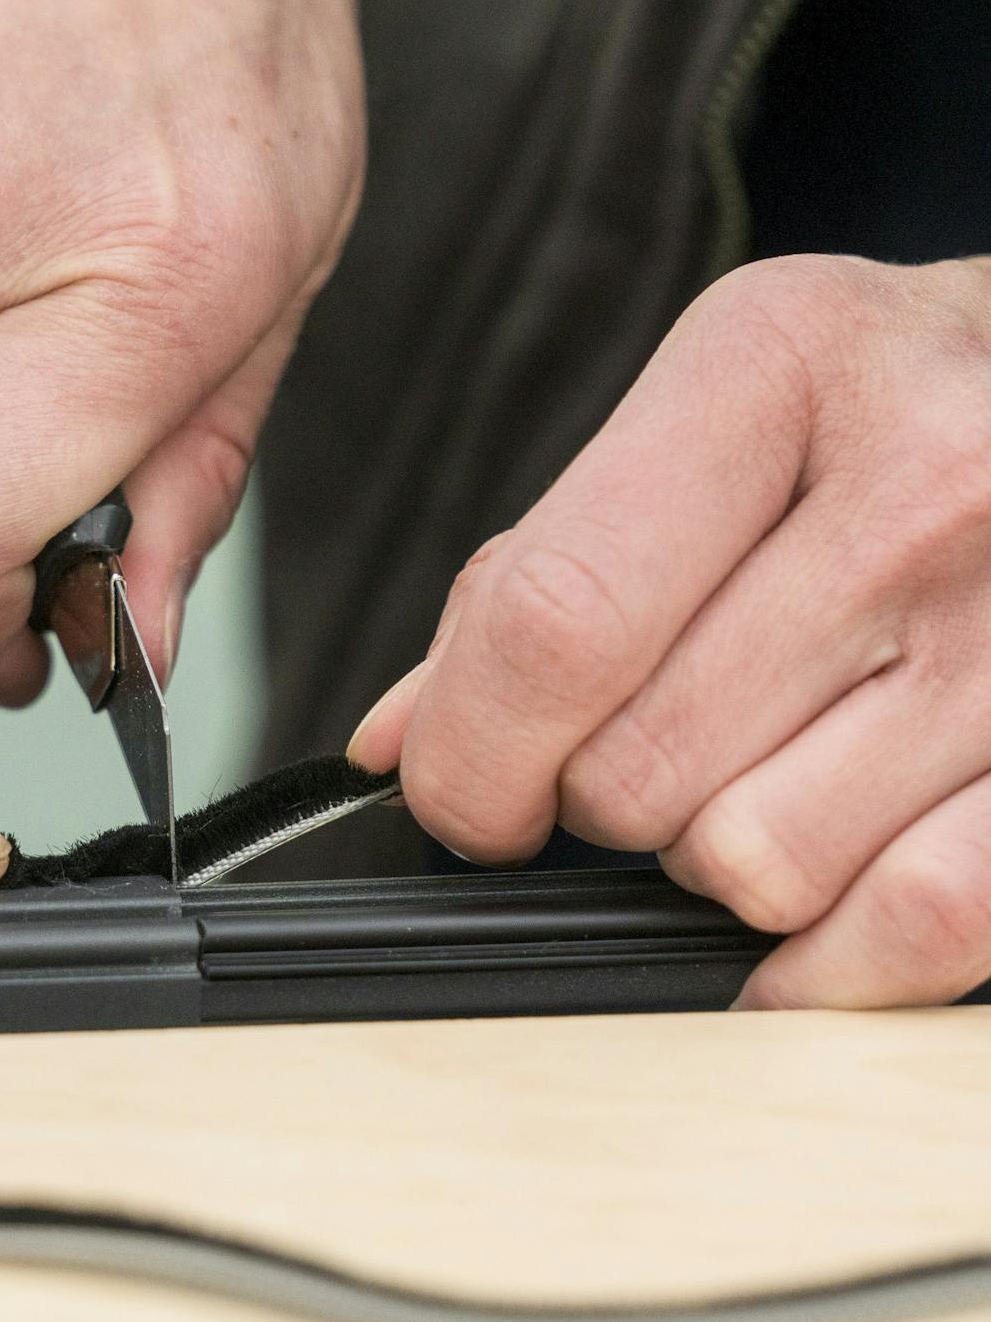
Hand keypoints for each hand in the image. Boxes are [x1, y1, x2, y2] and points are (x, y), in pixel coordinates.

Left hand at [349, 253, 990, 1009]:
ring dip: (712, 857)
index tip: (461, 793)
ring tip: (757, 765)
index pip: (555, 622)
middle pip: (638, 768)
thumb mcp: (714, 410)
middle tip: (639, 742)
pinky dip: (829, 956)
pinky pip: (922, 921)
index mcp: (775, 365)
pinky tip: (808, 906)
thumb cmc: (886, 401)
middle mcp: (924, 481)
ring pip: (756, 864)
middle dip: (591, 799)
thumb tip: (398, 744)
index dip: (470, 753)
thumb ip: (541, 569)